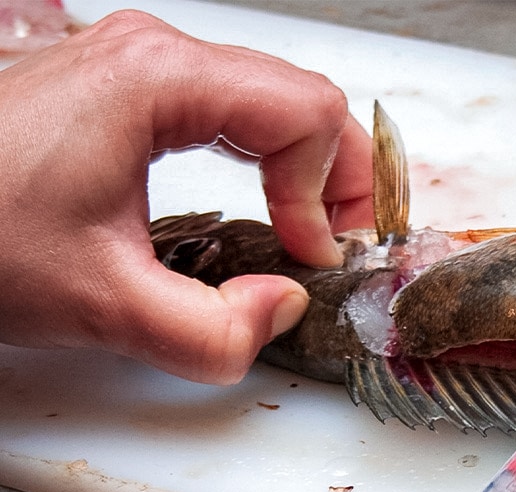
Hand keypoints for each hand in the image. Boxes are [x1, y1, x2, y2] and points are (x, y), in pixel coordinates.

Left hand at [0, 10, 374, 383]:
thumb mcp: (102, 306)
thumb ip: (213, 332)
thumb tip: (279, 309)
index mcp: (158, 80)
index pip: (306, 111)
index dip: (329, 192)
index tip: (309, 254)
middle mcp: (151, 55)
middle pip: (299, 96)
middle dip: (334, 175)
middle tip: (333, 242)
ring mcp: (135, 66)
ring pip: (269, 98)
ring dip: (303, 166)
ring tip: (303, 228)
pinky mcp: (122, 89)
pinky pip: (229, 107)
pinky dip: (263, 157)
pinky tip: (258, 205)